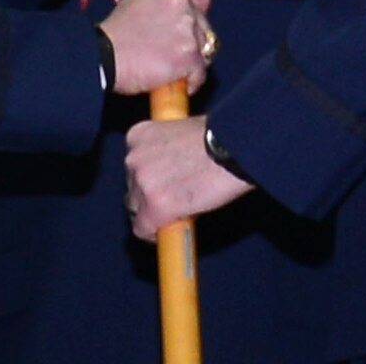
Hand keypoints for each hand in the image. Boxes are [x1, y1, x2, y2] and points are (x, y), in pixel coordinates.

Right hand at [98, 0, 214, 95]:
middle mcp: (181, 2)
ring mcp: (186, 28)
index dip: (196, 16)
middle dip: (194, 41)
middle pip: (204, 26)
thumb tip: (172, 18)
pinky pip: (200, 72)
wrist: (104, 56)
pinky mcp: (188, 55)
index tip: (191, 29)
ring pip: (204, 49)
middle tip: (177, 54)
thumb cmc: (114, 34)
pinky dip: (192, 81)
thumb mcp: (136, 2)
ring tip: (175, 71)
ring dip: (193, 61)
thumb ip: (160, 4)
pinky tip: (178, 84)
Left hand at [124, 116, 253, 238]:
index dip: (150, 179)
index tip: (163, 186)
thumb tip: (169, 170)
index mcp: (138, 136)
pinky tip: (174, 228)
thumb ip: (167, 149)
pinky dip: (156, 233)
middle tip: (176, 199)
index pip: (133, 166)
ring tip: (181, 211)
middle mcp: (133, 158)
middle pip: (132, 189)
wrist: (234, 147)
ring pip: (136, 211)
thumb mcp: (181, 131)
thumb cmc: (218, 136)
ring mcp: (142, 183)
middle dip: (150, 197)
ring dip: (154, 213)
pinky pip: (143, 230)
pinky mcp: (154, 208)